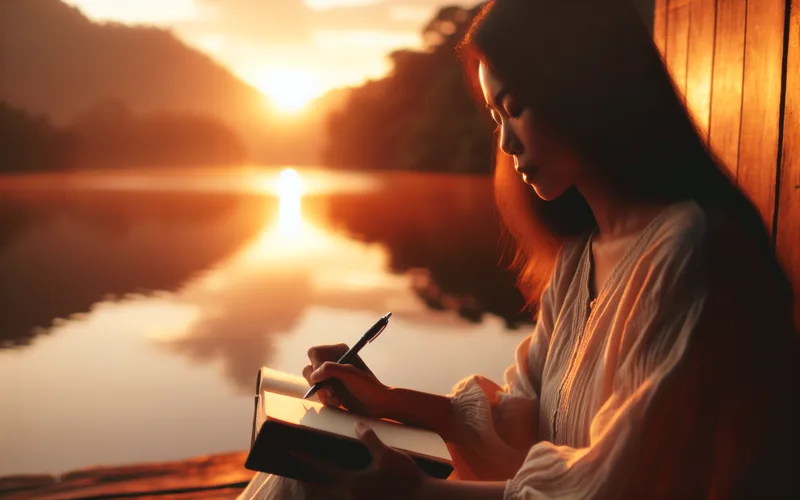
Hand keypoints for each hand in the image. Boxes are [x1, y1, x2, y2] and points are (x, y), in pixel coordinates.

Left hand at [295, 422, 427, 499]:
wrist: (424, 499)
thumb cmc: (406, 478)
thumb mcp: (387, 454)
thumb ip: (369, 439)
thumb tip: (356, 424)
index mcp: (351, 483)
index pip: (321, 469)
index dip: (305, 459)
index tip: (292, 450)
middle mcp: (351, 496)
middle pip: (324, 485)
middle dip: (311, 475)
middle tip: (300, 465)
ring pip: (337, 491)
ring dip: (328, 482)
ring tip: (323, 471)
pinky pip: (351, 494)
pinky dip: (344, 486)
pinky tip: (349, 479)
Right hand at [303, 343, 391, 416]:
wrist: (376, 405)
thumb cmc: (368, 387)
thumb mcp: (350, 374)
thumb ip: (330, 369)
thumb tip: (313, 375)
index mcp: (338, 351)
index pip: (314, 353)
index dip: (315, 365)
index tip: (321, 377)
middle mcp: (332, 362)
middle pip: (309, 369)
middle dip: (318, 383)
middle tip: (331, 391)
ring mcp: (330, 376)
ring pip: (312, 383)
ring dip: (322, 393)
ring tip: (336, 398)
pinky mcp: (330, 389)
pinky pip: (318, 394)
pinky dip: (326, 400)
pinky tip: (338, 402)